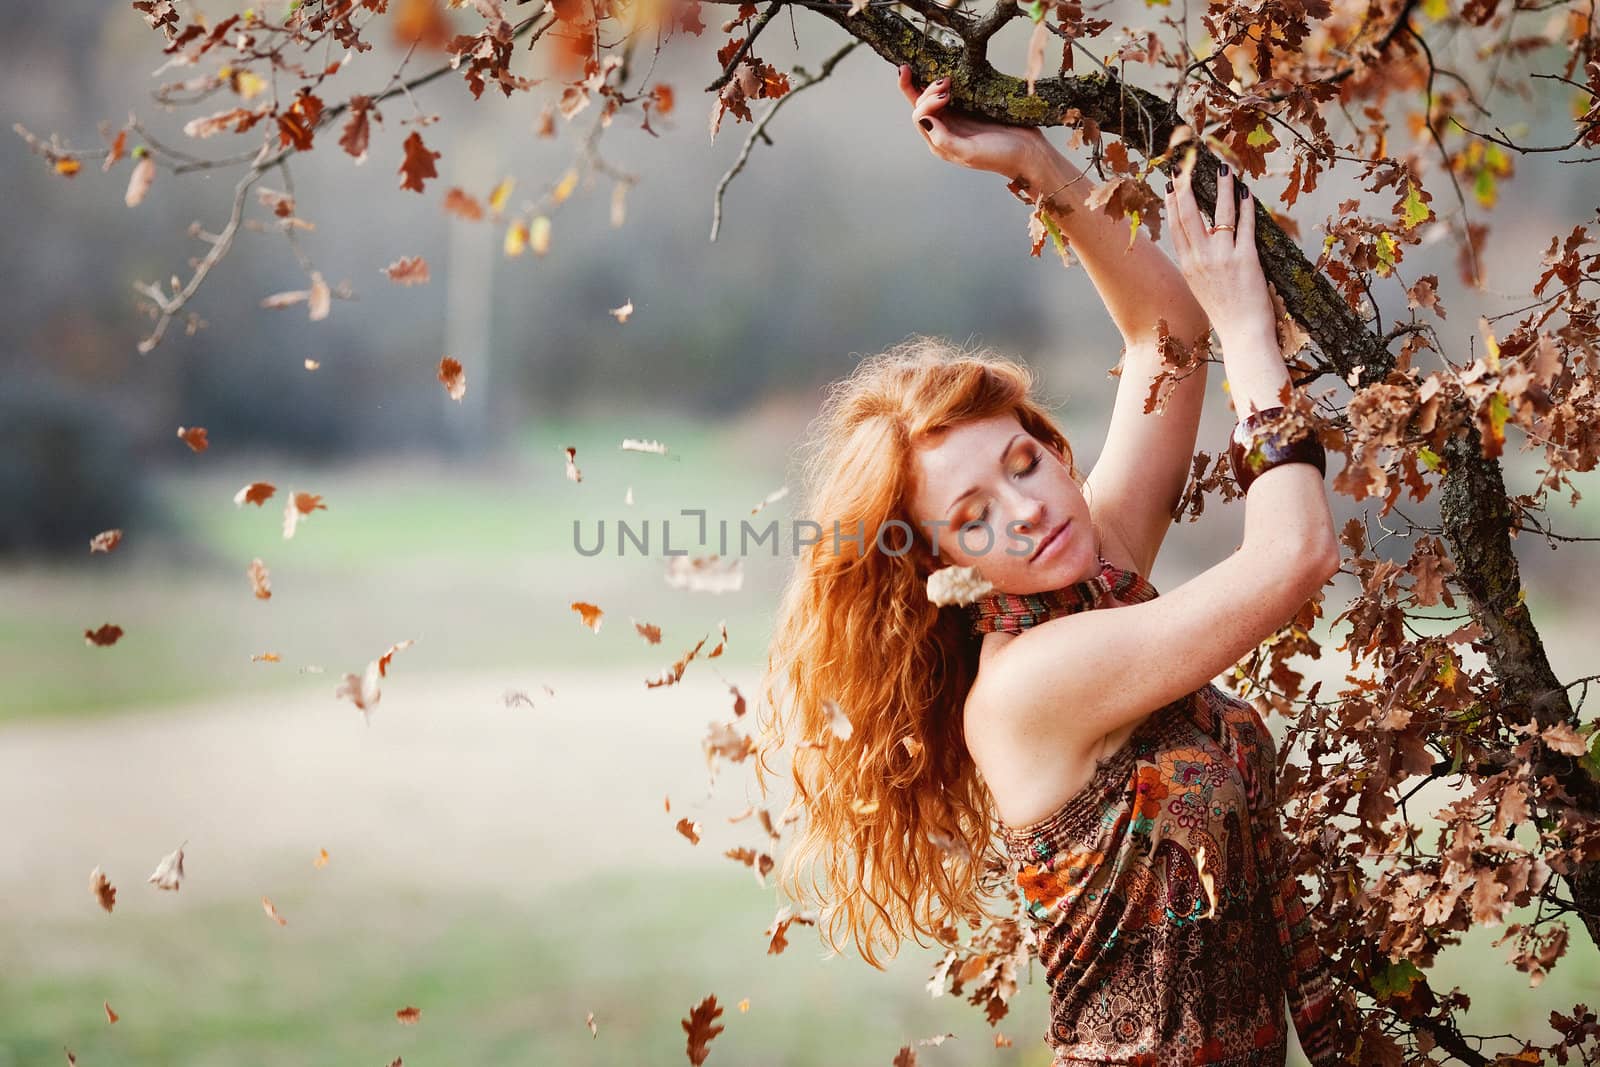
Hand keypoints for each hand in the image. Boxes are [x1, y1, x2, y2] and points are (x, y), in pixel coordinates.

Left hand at [897, 64, 1049, 179]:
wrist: (1029, 152)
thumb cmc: (1001, 156)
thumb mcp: (969, 152)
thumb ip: (944, 139)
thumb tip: (924, 120)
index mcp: (940, 143)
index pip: (919, 117)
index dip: (926, 102)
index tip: (946, 94)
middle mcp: (944, 130)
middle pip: (921, 105)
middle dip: (927, 90)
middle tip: (947, 80)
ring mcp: (957, 118)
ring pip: (932, 97)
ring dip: (933, 84)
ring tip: (948, 77)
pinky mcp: (970, 108)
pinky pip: (951, 93)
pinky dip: (946, 83)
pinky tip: (951, 74)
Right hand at [1163, 159, 1274, 338]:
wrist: (1242, 334)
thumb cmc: (1225, 315)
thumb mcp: (1202, 289)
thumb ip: (1199, 266)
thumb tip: (1203, 244)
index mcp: (1188, 267)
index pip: (1176, 227)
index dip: (1172, 203)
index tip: (1172, 184)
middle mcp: (1200, 259)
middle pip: (1189, 214)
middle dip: (1187, 186)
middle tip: (1187, 166)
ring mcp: (1222, 257)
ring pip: (1219, 213)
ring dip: (1222, 188)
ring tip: (1224, 170)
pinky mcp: (1245, 258)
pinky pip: (1245, 225)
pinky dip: (1246, 206)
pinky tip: (1247, 193)